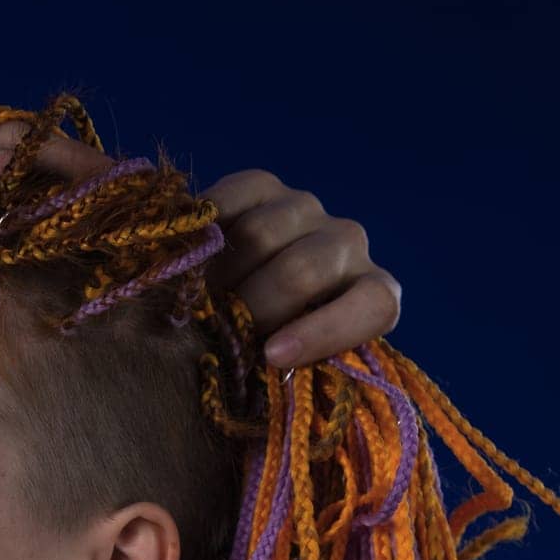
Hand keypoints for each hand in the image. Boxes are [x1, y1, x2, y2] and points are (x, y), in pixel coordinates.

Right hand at [200, 169, 402, 370]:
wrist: (220, 308)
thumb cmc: (252, 351)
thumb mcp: (271, 372)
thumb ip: (276, 371)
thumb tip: (256, 365)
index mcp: (369, 296)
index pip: (373, 304)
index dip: (325, 331)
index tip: (272, 355)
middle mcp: (346, 245)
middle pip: (301, 270)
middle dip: (250, 307)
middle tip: (211, 331)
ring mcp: (307, 211)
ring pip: (262, 234)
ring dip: (220, 273)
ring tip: (194, 298)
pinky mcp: (264, 187)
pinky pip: (236, 196)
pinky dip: (206, 224)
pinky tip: (186, 249)